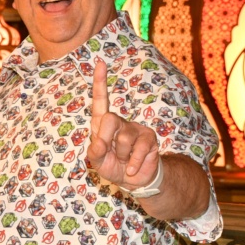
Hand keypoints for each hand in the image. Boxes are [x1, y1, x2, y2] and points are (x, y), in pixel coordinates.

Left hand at [86, 58, 160, 189]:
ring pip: (124, 138)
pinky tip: (132, 169)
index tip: (99, 63)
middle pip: (109, 118)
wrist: (135, 180)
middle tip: (109, 153)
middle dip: (106, 139)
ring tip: (124, 161)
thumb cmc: (114, 167)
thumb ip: (95, 153)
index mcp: (103, 125)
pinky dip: (133, 164)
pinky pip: (139, 149)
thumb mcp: (99, 163)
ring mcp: (136, 128)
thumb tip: (99, 143)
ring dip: (121, 156)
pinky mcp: (149, 138)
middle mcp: (119, 122)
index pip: (100, 100)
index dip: (99, 82)